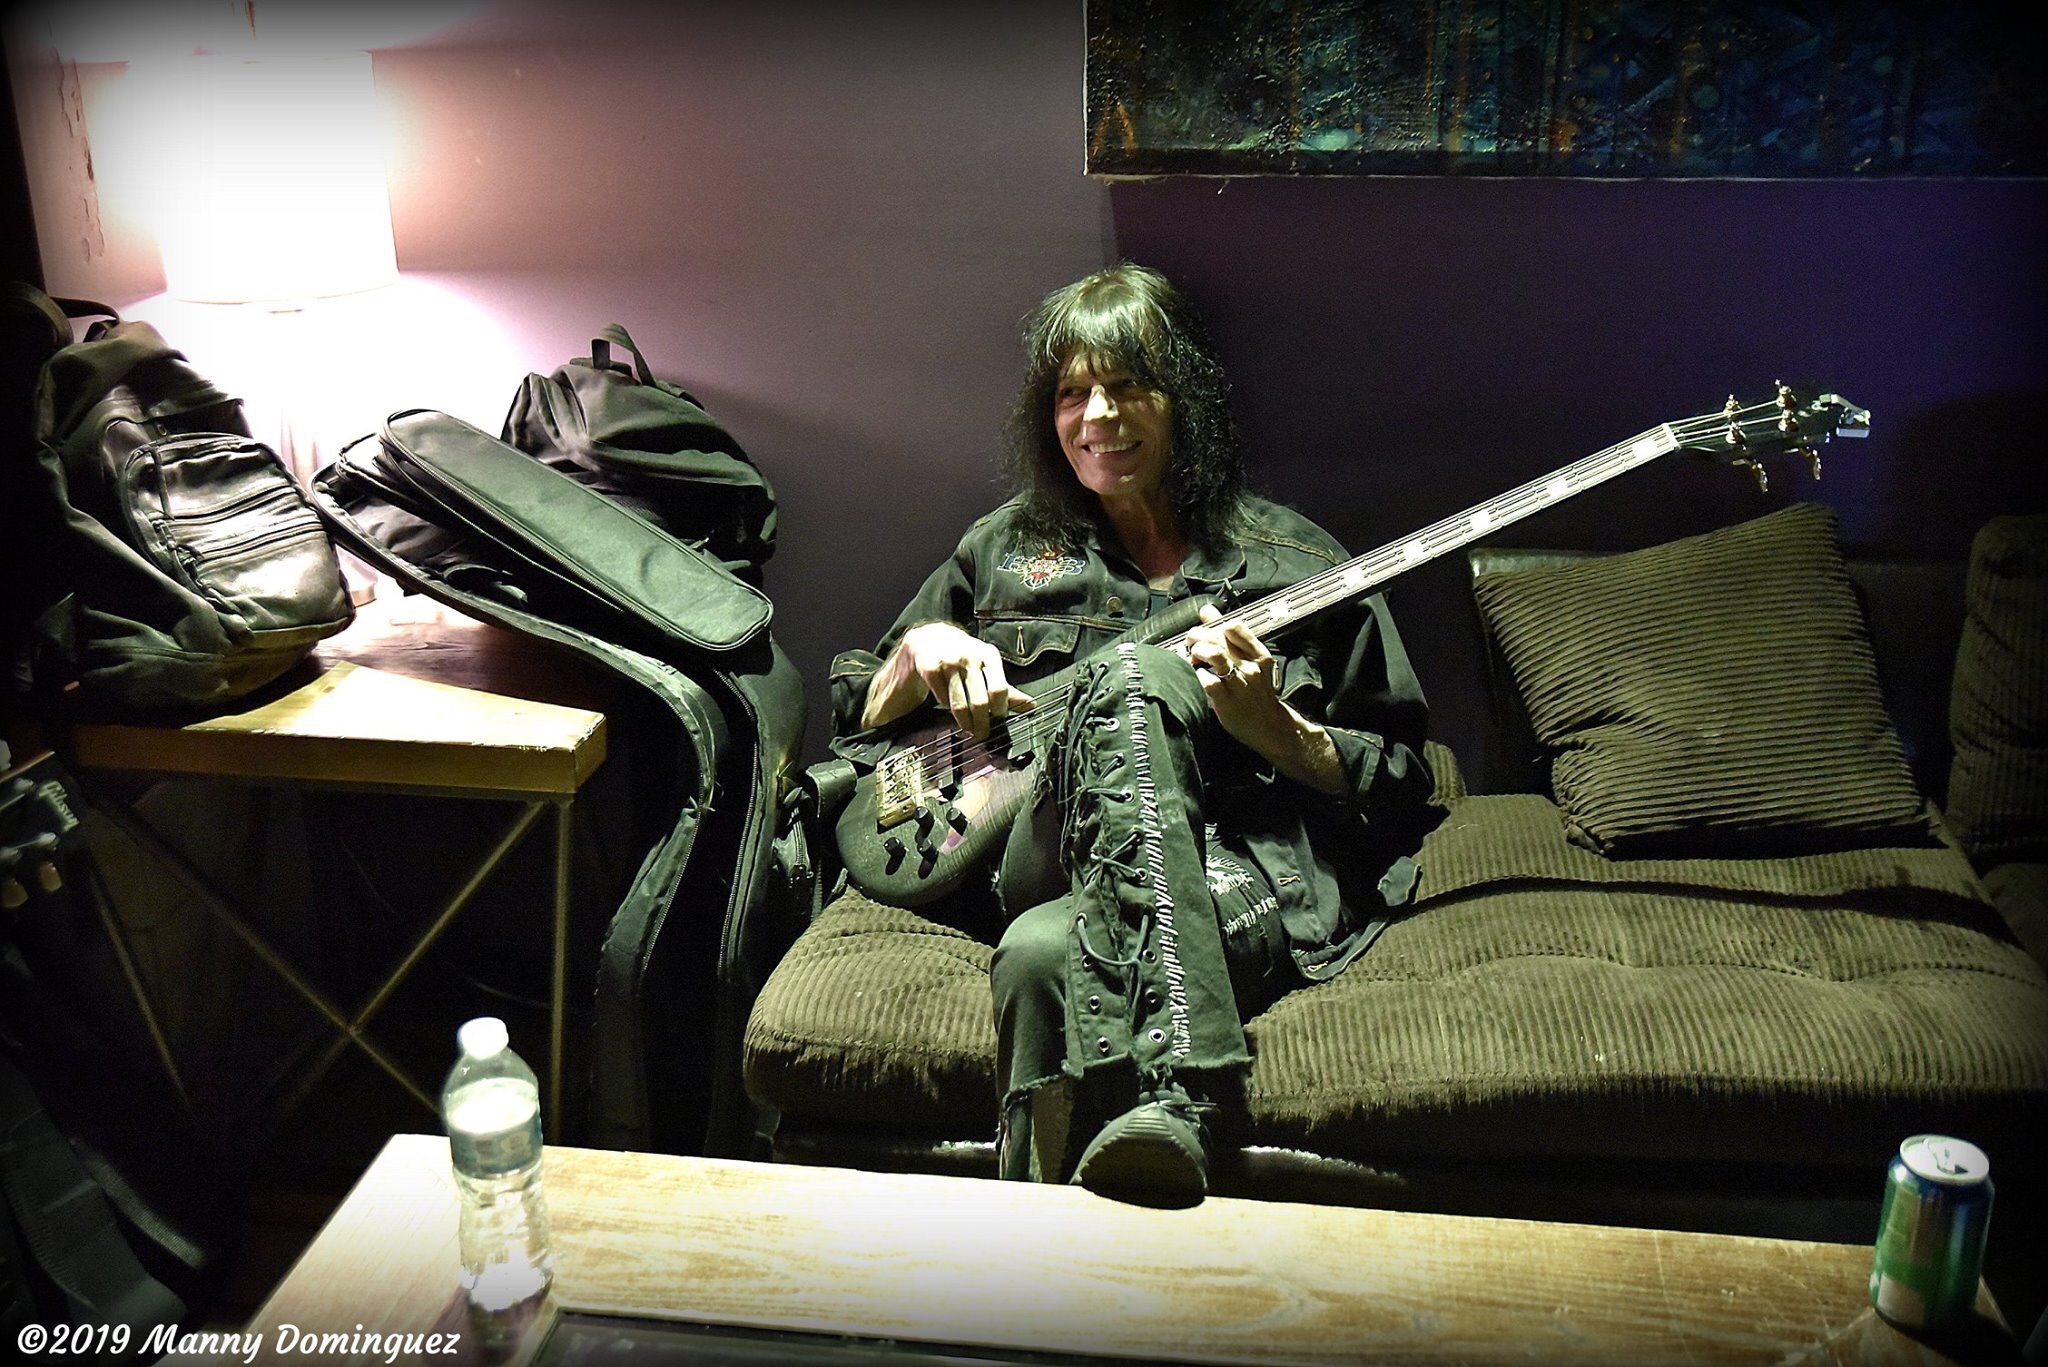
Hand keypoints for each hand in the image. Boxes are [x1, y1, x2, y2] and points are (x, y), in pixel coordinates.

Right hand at [882, 622, 1034, 739]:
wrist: (929, 637)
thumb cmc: (964, 656)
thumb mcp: (987, 666)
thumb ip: (1007, 688)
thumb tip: (1031, 705)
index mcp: (989, 655)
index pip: (999, 689)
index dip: (1000, 710)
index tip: (999, 721)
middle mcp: (970, 656)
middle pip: (980, 701)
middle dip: (982, 723)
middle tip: (983, 733)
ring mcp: (949, 662)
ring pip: (959, 704)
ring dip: (965, 722)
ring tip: (969, 728)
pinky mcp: (930, 668)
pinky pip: (942, 699)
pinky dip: (947, 707)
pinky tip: (950, 706)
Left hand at [1185, 603, 1284, 741]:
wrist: (1268, 725)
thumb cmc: (1256, 692)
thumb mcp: (1250, 660)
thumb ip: (1229, 636)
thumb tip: (1208, 611)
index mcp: (1258, 654)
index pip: (1234, 626)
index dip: (1214, 624)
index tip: (1205, 630)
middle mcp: (1250, 666)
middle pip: (1218, 638)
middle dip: (1198, 636)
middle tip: (1191, 643)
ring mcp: (1239, 683)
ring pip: (1214, 655)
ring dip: (1197, 651)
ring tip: (1193, 657)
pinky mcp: (1226, 700)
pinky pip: (1207, 680)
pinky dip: (1197, 674)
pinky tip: (1198, 676)